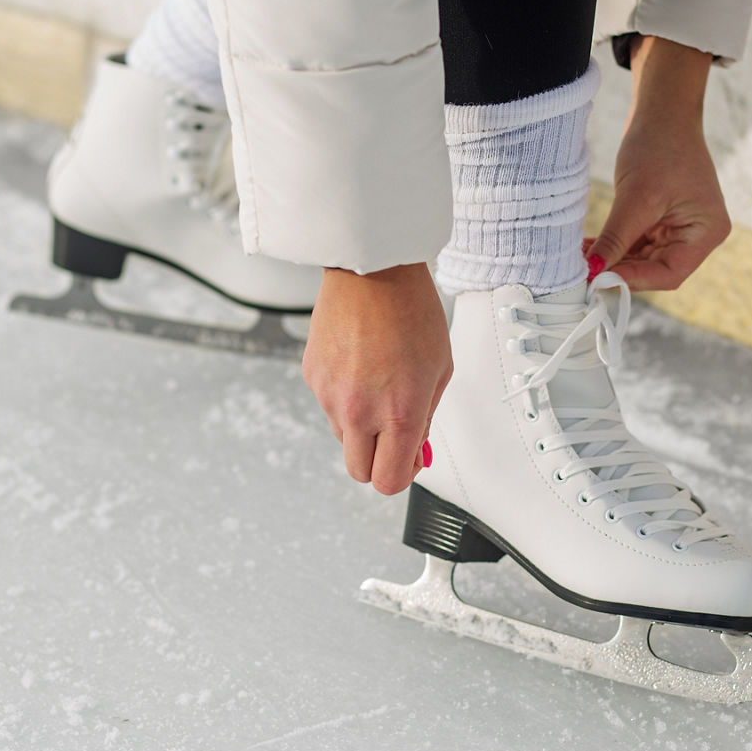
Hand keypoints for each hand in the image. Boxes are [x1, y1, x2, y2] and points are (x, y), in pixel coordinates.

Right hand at [302, 263, 451, 495]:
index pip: (389, 481)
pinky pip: (329, 405)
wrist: (371, 269)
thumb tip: (417, 451)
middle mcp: (358, 411)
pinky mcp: (312, 377)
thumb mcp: (439, 369)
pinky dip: (344, 398)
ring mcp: (329, 396)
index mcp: (398, 413)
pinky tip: (361, 366)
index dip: (402, 475)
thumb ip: (426, 418)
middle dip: (378, 461)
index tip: (410, 460)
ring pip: (344, 438)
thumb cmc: (410, 310)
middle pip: (360, 473)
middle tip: (394, 436)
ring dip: (362, 427)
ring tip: (379, 385)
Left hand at [585, 37, 731, 291]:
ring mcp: (678, 229)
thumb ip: (616, 239)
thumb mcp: (636, 197)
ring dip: (611, 260)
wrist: (661, 111)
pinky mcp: (660, 221)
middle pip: (654, 270)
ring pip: (641, 260)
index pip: (669, 273)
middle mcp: (697, 236)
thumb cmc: (660, 146)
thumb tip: (592, 272)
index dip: (634, 279)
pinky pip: (635, 244)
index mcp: (706, 232)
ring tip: (578, 260)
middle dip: (619, 271)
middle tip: (583, 273)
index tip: (599, 279)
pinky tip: (587, 248)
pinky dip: (612, 247)